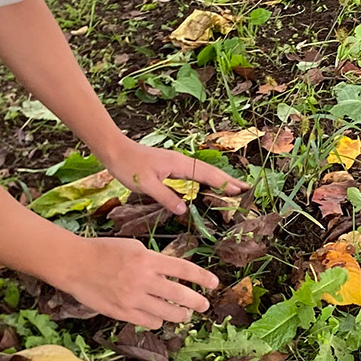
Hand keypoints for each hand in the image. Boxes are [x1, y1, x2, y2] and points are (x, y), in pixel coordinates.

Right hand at [56, 236, 221, 327]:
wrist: (75, 265)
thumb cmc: (104, 250)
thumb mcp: (134, 246)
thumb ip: (154, 260)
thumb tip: (173, 273)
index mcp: (147, 259)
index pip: (183, 269)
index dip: (202, 277)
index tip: (215, 283)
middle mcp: (143, 280)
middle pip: (180, 296)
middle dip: (197, 302)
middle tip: (204, 305)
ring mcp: (133, 299)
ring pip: (167, 314)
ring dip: (180, 315)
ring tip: (185, 314)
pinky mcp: (123, 312)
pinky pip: (149, 322)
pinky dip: (158, 321)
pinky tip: (159, 317)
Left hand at [94, 138, 248, 215]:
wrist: (115, 150)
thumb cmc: (129, 166)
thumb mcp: (146, 185)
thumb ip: (165, 197)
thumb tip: (184, 210)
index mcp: (179, 164)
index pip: (207, 175)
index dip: (224, 184)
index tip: (240, 190)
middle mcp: (181, 161)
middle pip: (210, 171)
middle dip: (228, 180)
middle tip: (245, 188)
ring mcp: (177, 162)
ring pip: (203, 171)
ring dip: (219, 178)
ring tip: (233, 187)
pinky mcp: (171, 165)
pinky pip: (194, 172)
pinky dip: (206, 178)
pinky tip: (207, 184)